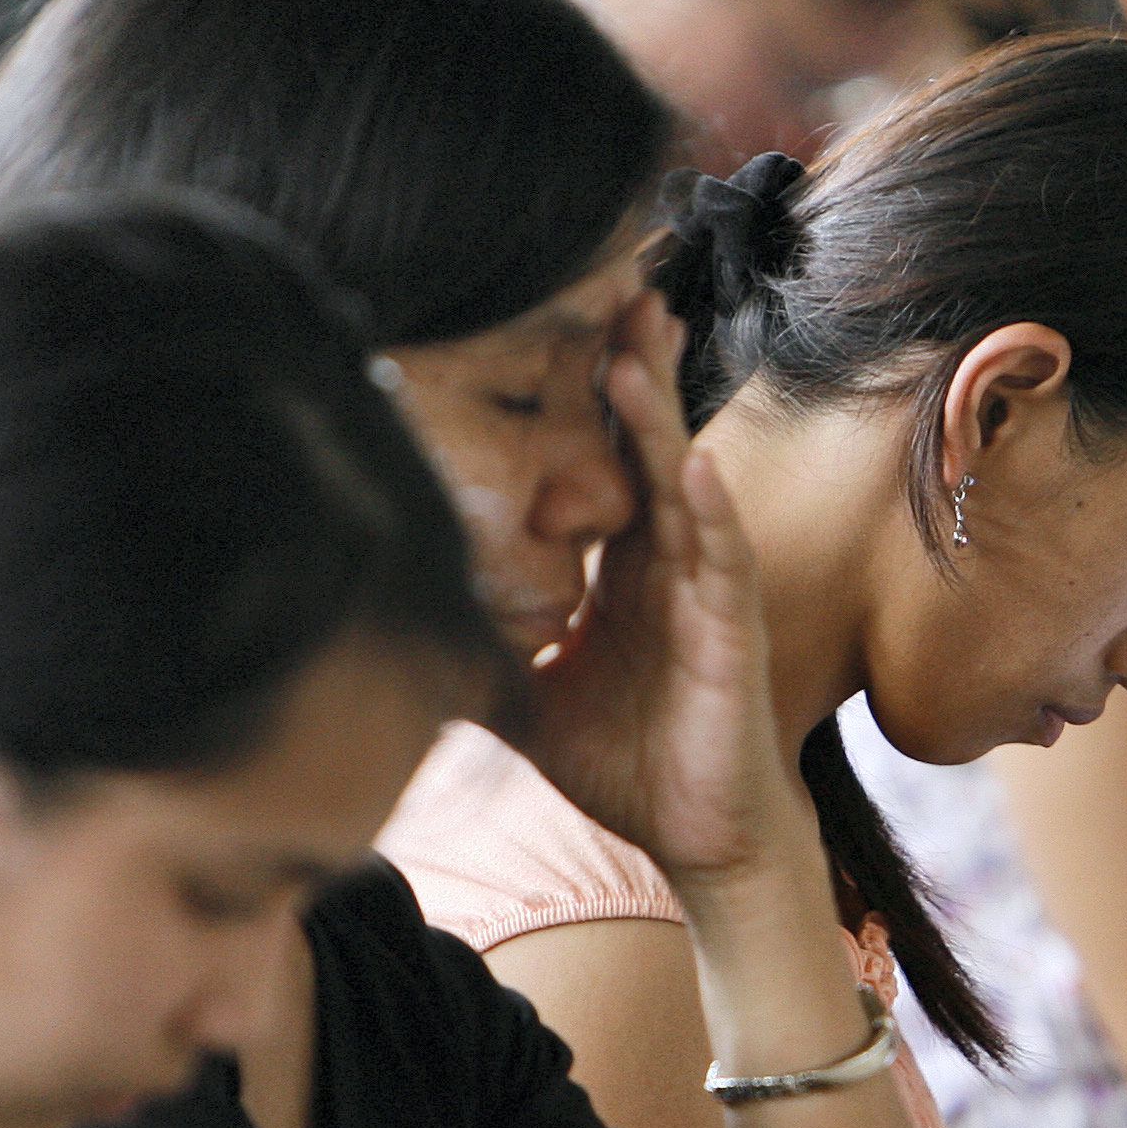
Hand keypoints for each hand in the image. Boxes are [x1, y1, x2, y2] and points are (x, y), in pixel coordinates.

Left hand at [508, 290, 812, 891]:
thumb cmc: (631, 765)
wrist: (701, 842)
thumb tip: (395, 630)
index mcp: (623, 570)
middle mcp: (668, 565)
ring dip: (661, 419)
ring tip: (637, 349)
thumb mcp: (527, 702)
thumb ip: (475, 656)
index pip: (602, 463)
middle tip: (616, 285)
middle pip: (649, 446)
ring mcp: (705, 594)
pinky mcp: (731, 636)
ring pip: (684, 485)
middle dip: (635, 368)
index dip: (584, 397)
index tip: (555, 323)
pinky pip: (723, 563)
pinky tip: (692, 465)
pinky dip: (709, 511)